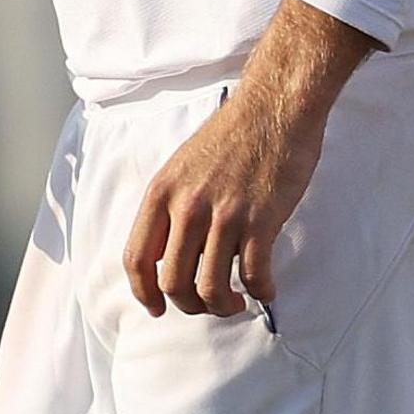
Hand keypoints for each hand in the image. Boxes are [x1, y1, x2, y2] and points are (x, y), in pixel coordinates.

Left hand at [123, 0, 372, 315]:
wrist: (276, 105)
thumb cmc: (234, 133)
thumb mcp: (183, 166)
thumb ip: (172, 206)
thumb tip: (171, 251)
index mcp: (162, 194)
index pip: (137, 259)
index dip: (144, 293)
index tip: (158, 308)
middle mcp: (188, 208)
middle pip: (174, 281)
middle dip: (189, 305)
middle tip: (207, 305)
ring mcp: (225, 215)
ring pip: (211, 286)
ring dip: (223, 306)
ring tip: (236, 303)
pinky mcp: (261, 219)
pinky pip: (253, 272)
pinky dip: (260, 290)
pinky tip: (267, 290)